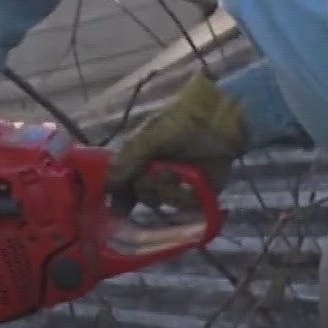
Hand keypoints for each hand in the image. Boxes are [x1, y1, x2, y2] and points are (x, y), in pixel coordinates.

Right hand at [108, 73, 247, 206]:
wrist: (221, 119)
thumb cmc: (182, 121)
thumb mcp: (149, 137)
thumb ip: (127, 162)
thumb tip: (106, 186)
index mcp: (141, 157)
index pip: (122, 182)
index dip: (119, 196)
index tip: (117, 208)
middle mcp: (157, 172)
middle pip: (142, 194)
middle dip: (148, 187)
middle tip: (158, 173)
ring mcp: (179, 183)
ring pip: (163, 201)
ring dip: (168, 190)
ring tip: (177, 173)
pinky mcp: (199, 192)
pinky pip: (186, 205)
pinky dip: (187, 195)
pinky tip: (191, 182)